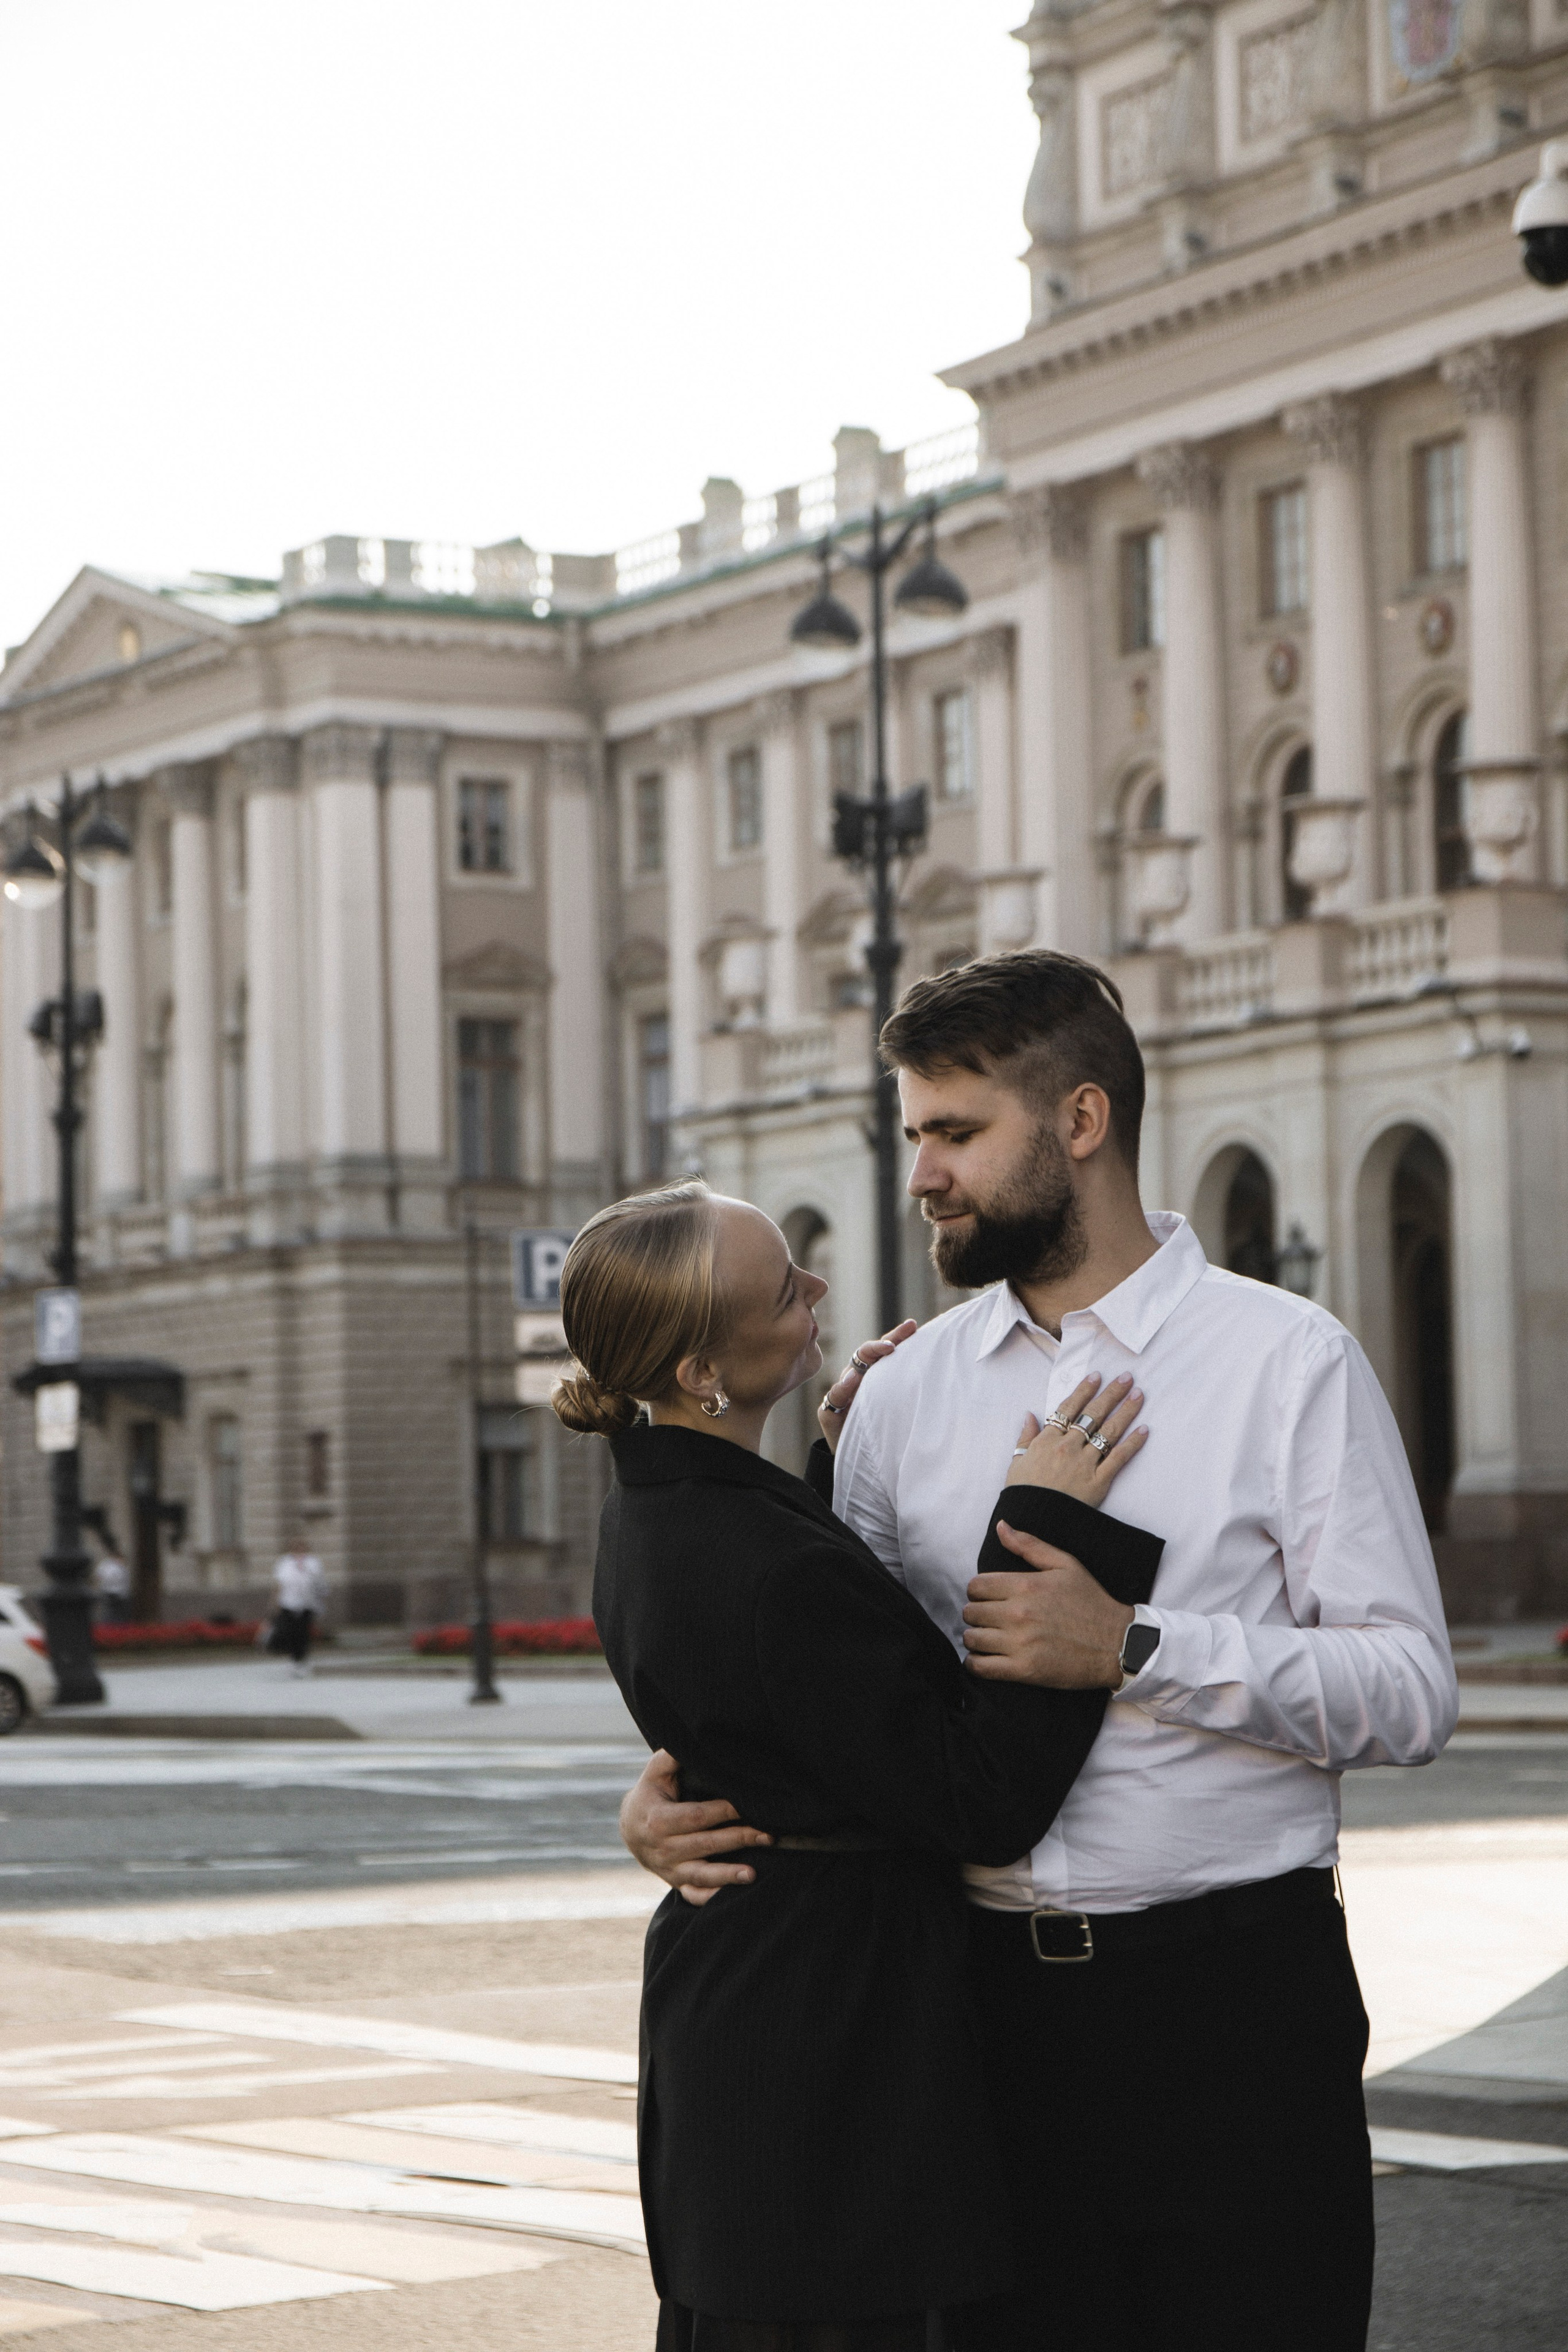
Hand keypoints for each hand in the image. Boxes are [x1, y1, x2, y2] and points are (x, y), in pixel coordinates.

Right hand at [619, 1748, 771, 1908]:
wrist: (630, 1828)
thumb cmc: (651, 1793)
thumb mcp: (655, 1773)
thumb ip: (672, 1757)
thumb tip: (692, 1737)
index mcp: (658, 1820)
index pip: (696, 1816)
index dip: (723, 1811)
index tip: (748, 1805)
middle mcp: (662, 1848)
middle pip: (705, 1844)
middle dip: (738, 1839)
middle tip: (767, 1835)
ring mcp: (668, 1869)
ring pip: (700, 1875)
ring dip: (727, 1875)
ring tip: (753, 1874)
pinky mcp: (674, 1883)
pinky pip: (694, 1895)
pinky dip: (711, 1897)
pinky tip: (733, 1895)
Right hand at [816, 1319, 917, 1452]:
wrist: (864, 1463)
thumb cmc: (886, 1432)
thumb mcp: (901, 1411)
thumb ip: (911, 1390)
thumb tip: (941, 1370)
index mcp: (875, 1376)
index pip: (885, 1350)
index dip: (897, 1336)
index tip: (912, 1325)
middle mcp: (857, 1380)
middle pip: (866, 1354)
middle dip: (880, 1345)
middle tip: (894, 1344)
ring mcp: (842, 1394)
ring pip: (851, 1371)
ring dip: (863, 1360)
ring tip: (878, 1353)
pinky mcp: (829, 1412)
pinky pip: (835, 1397)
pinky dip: (843, 1388)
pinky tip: (851, 1380)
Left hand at [963, 1533, 1134, 1688]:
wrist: (1118, 1644)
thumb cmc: (1091, 1603)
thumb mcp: (1066, 1565)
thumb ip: (1029, 1545)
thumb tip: (1001, 1526)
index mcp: (1025, 1586)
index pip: (975, 1586)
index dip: (978, 1591)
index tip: (988, 1598)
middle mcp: (1018, 1613)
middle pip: (970, 1612)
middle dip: (977, 1614)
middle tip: (990, 1618)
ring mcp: (1020, 1643)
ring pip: (971, 1638)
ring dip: (975, 1637)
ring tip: (988, 1638)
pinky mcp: (1024, 1670)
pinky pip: (980, 1667)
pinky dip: (975, 1663)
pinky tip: (985, 1658)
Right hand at [1004, 1374, 1146, 1505]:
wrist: (1032, 1521)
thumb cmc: (1023, 1494)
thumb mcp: (1016, 1462)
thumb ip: (1025, 1437)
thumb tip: (1030, 1415)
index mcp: (1048, 1440)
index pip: (1069, 1408)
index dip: (1084, 1390)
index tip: (1096, 1376)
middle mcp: (1068, 1446)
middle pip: (1093, 1414)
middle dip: (1111, 1393)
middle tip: (1127, 1377)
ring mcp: (1085, 1462)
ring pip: (1109, 1431)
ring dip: (1126, 1411)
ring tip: (1139, 1395)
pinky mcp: (1098, 1481)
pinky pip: (1118, 1458)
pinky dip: (1133, 1443)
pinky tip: (1144, 1430)